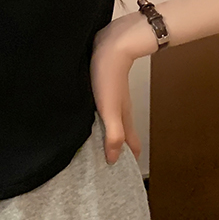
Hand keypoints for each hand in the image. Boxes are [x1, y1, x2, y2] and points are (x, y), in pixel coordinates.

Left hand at [90, 19, 144, 164]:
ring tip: (95, 145)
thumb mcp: (109, 109)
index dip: (126, 160)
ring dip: (107, 134)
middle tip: (103, 163)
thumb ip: (113, 133)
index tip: (118, 175)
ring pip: (113, 121)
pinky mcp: (104, 86)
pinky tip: (89, 116)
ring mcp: (113, 97)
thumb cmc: (109, 76)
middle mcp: (120, 109)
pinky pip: (103, 108)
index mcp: (123, 117)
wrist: (113, 44)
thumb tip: (113, 159)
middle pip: (122, 134)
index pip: (129, 145)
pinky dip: (99, 118)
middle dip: (117, 150)